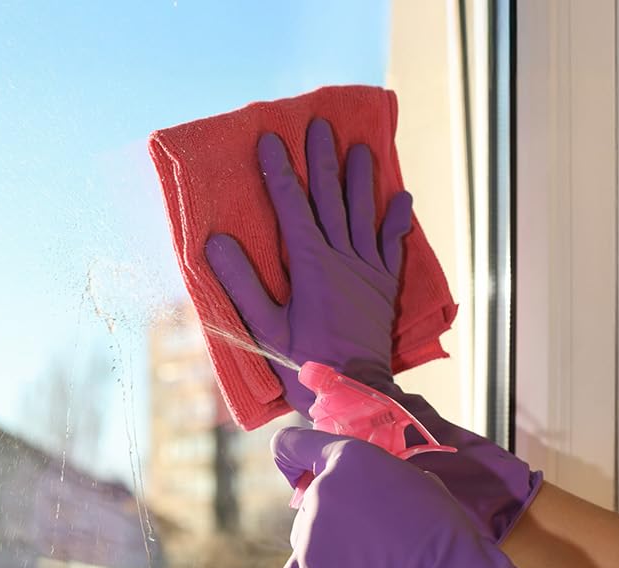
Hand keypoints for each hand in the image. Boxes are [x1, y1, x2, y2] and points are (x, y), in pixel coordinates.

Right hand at [207, 117, 540, 543]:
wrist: (356, 392)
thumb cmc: (304, 363)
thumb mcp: (264, 326)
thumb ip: (242, 283)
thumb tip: (216, 241)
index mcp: (310, 264)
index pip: (292, 207)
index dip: (280, 171)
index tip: (270, 139)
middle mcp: (343, 259)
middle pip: (330, 198)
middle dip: (321, 160)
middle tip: (318, 125)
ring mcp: (368, 270)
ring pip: (364, 213)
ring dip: (362, 179)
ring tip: (361, 148)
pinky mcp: (385, 286)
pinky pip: (392, 245)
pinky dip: (397, 220)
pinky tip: (402, 197)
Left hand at [273, 426, 548, 567]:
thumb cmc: (443, 532)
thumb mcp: (415, 480)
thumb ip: (378, 474)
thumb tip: (371, 485)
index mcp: (350, 458)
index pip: (293, 444)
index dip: (295, 456)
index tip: (300, 468)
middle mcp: (323, 487)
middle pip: (311, 494)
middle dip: (333, 506)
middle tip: (368, 525)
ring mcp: (311, 526)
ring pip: (306, 528)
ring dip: (328, 537)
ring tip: (368, 552)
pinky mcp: (307, 563)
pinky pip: (301, 563)